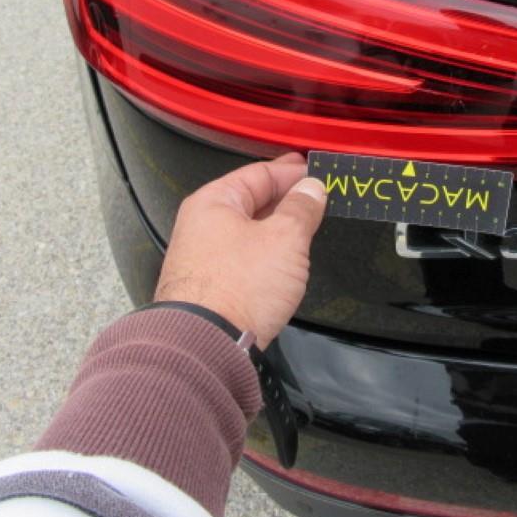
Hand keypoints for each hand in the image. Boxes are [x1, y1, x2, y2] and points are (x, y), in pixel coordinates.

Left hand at [154, 153, 326, 347]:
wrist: (206, 345)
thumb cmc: (237, 289)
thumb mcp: (285, 238)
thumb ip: (301, 208)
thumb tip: (311, 189)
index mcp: (214, 202)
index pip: (258, 173)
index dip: (291, 171)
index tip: (313, 171)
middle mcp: (202, 226)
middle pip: (250, 201)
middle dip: (284, 199)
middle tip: (314, 198)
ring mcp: (202, 258)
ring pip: (246, 232)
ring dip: (276, 228)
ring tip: (303, 228)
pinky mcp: (209, 287)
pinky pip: (241, 258)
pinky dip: (264, 254)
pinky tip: (281, 263)